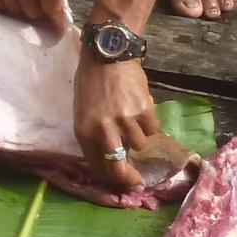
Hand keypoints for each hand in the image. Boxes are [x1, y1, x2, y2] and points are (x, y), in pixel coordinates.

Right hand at [0, 0, 71, 33]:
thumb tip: (55, 4)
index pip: (52, 6)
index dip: (57, 19)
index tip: (59, 28)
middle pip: (35, 14)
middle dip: (39, 13)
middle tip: (38, 6)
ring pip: (18, 14)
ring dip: (23, 10)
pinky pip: (2, 10)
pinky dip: (9, 7)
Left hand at [75, 58, 162, 192]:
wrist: (108, 55)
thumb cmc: (91, 82)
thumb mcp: (83, 111)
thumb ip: (95, 134)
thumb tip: (112, 156)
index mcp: (84, 131)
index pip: (97, 165)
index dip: (110, 177)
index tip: (120, 181)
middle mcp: (103, 130)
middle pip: (118, 166)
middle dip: (129, 178)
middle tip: (139, 181)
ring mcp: (125, 121)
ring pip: (139, 145)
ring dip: (139, 137)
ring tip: (133, 120)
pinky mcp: (144, 111)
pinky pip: (153, 129)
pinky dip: (150, 124)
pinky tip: (142, 110)